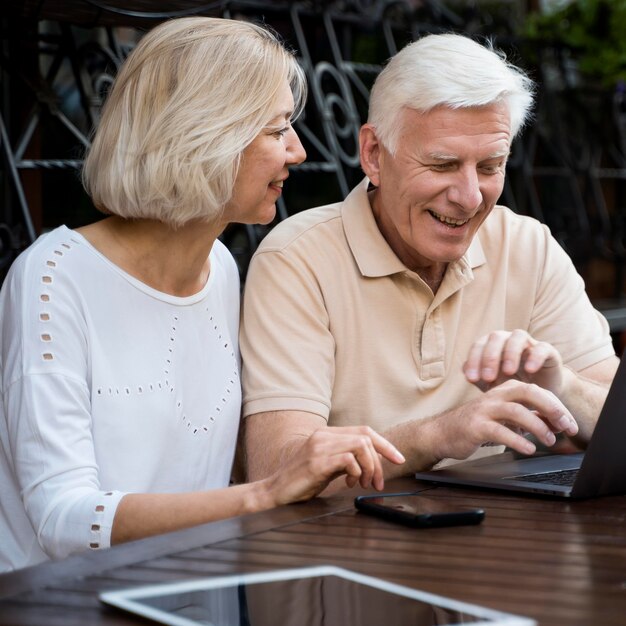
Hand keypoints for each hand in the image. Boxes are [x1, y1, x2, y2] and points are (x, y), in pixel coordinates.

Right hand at [263, 426, 404, 505]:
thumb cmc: (302, 481)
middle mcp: (323, 435)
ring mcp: (319, 447)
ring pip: (360, 446)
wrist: (274, 492)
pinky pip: (348, 460)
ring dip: (370, 467)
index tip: (399, 459)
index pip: (364, 431)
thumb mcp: (328, 466)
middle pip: (365, 437)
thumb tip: (372, 463)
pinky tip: (349, 483)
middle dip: (380, 460)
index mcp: (327, 434)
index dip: (385, 444)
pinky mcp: (316, 462)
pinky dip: (356, 472)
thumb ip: (347, 459)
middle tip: (377, 482)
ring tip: (363, 483)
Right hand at [425, 379, 578, 460]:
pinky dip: (517, 440)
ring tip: (548, 440)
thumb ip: (528, 417)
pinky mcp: (475, 426)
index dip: (557, 406)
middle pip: (528, 392)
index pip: (537, 391)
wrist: (442, 433)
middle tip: (566, 427)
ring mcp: (484, 410)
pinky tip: (528, 449)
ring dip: (537, 426)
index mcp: (504, 390)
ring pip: (515, 411)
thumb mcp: (505, 418)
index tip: (570, 424)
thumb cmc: (476, 425)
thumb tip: (556, 423)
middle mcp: (495, 395)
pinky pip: (499, 431)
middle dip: (551, 408)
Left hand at [463, 329, 563, 393]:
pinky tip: (530, 370)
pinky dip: (535, 356)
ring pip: (518, 336)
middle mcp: (508, 339)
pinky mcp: (548, 351)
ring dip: (511, 353)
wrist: (540, 396)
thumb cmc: (510, 387)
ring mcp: (529, 343)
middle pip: (496, 337)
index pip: (478, 345)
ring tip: (508, 372)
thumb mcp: (492, 385)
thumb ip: (478, 378)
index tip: (471, 379)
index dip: (473, 360)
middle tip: (488, 377)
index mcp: (492, 344)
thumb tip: (465, 371)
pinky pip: (542, 347)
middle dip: (490, 356)